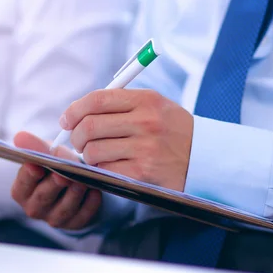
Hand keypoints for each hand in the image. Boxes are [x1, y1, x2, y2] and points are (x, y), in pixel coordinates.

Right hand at [11, 131, 101, 229]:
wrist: (76, 181)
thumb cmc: (57, 164)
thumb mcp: (47, 153)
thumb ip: (35, 146)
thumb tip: (20, 136)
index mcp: (21, 191)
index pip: (22, 184)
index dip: (29, 175)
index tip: (36, 165)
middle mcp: (34, 208)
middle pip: (43, 197)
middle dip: (54, 184)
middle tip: (63, 174)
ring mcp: (54, 219)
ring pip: (64, 209)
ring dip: (74, 193)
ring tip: (83, 180)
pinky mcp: (74, 224)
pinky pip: (82, 217)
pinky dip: (89, 204)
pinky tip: (95, 191)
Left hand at [60, 89, 192, 191]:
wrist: (206, 159)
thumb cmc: (173, 131)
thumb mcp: (155, 106)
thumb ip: (120, 104)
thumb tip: (78, 112)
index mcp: (145, 100)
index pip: (96, 100)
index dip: (74, 110)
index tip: (66, 120)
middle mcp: (145, 122)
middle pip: (89, 126)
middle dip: (75, 136)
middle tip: (77, 142)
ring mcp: (145, 148)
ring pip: (93, 151)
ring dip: (87, 156)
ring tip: (95, 155)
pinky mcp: (143, 172)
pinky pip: (105, 170)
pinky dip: (99, 170)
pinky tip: (108, 167)